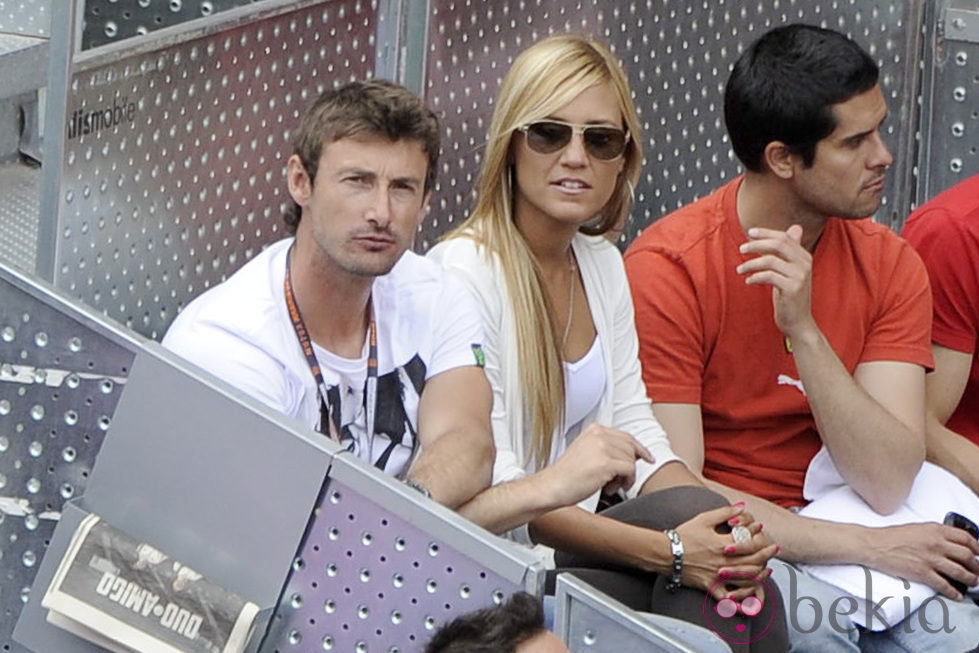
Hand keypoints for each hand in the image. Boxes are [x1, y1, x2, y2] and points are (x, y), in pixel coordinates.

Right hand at [541, 422, 653, 506]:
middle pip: (632, 448)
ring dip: (625, 476)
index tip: (647, 457)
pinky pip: (629, 470)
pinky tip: (612, 487)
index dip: (639, 449)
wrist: (552, 486)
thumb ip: (606, 448)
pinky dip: (626, 482)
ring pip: (632, 460)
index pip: (626, 436)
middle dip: (630, 465)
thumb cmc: (567, 475)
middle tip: (620, 479)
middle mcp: (599, 435)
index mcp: (595, 430)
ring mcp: (602, 447)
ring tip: (611, 484)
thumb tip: (630, 454)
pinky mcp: (605, 462)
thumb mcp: (586, 451)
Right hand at [675, 504, 778, 599]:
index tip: (761, 530)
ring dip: (761, 575)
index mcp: (723, 544)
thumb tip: (742, 506)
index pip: (749, 541)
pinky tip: (749, 599)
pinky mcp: (711, 587)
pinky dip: (741, 601)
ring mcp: (719, 576)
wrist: (665, 553)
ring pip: (747, 580)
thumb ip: (725, 512)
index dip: (758, 534)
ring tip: (767, 569)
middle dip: (767, 554)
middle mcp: (724, 562)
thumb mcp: (703, 519)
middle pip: (753, 561)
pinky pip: (729, 599)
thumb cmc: (683, 535)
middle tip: (774, 549)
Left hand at [737, 224, 815, 338]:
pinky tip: (748, 281)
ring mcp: (800, 276)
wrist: (799, 322)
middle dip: (757, 244)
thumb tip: (795, 227)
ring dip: (751, 264)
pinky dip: (755, 277)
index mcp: (804, 257)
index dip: (766, 233)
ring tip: (740, 270)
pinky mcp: (793, 288)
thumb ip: (789, 252)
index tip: (749, 232)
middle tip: (741, 249)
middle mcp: (805, 264)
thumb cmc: (790, 296)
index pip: (784, 237)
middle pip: (778, 244)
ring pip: (770, 260)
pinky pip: (769, 276)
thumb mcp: (790, 271)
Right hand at [866, 522, 978, 598]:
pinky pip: (944, 585)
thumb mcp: (917, 528)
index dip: (977, 547)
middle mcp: (936, 544)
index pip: (966, 538)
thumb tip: (950, 542)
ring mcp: (930, 559)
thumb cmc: (892, 536)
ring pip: (960, 572)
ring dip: (971, 579)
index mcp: (935, 530)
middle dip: (977, 566)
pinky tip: (957, 595)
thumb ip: (935, 533)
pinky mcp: (922, 573)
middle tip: (978, 570)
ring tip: (973, 582)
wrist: (873, 545)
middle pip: (967, 556)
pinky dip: (954, 592)